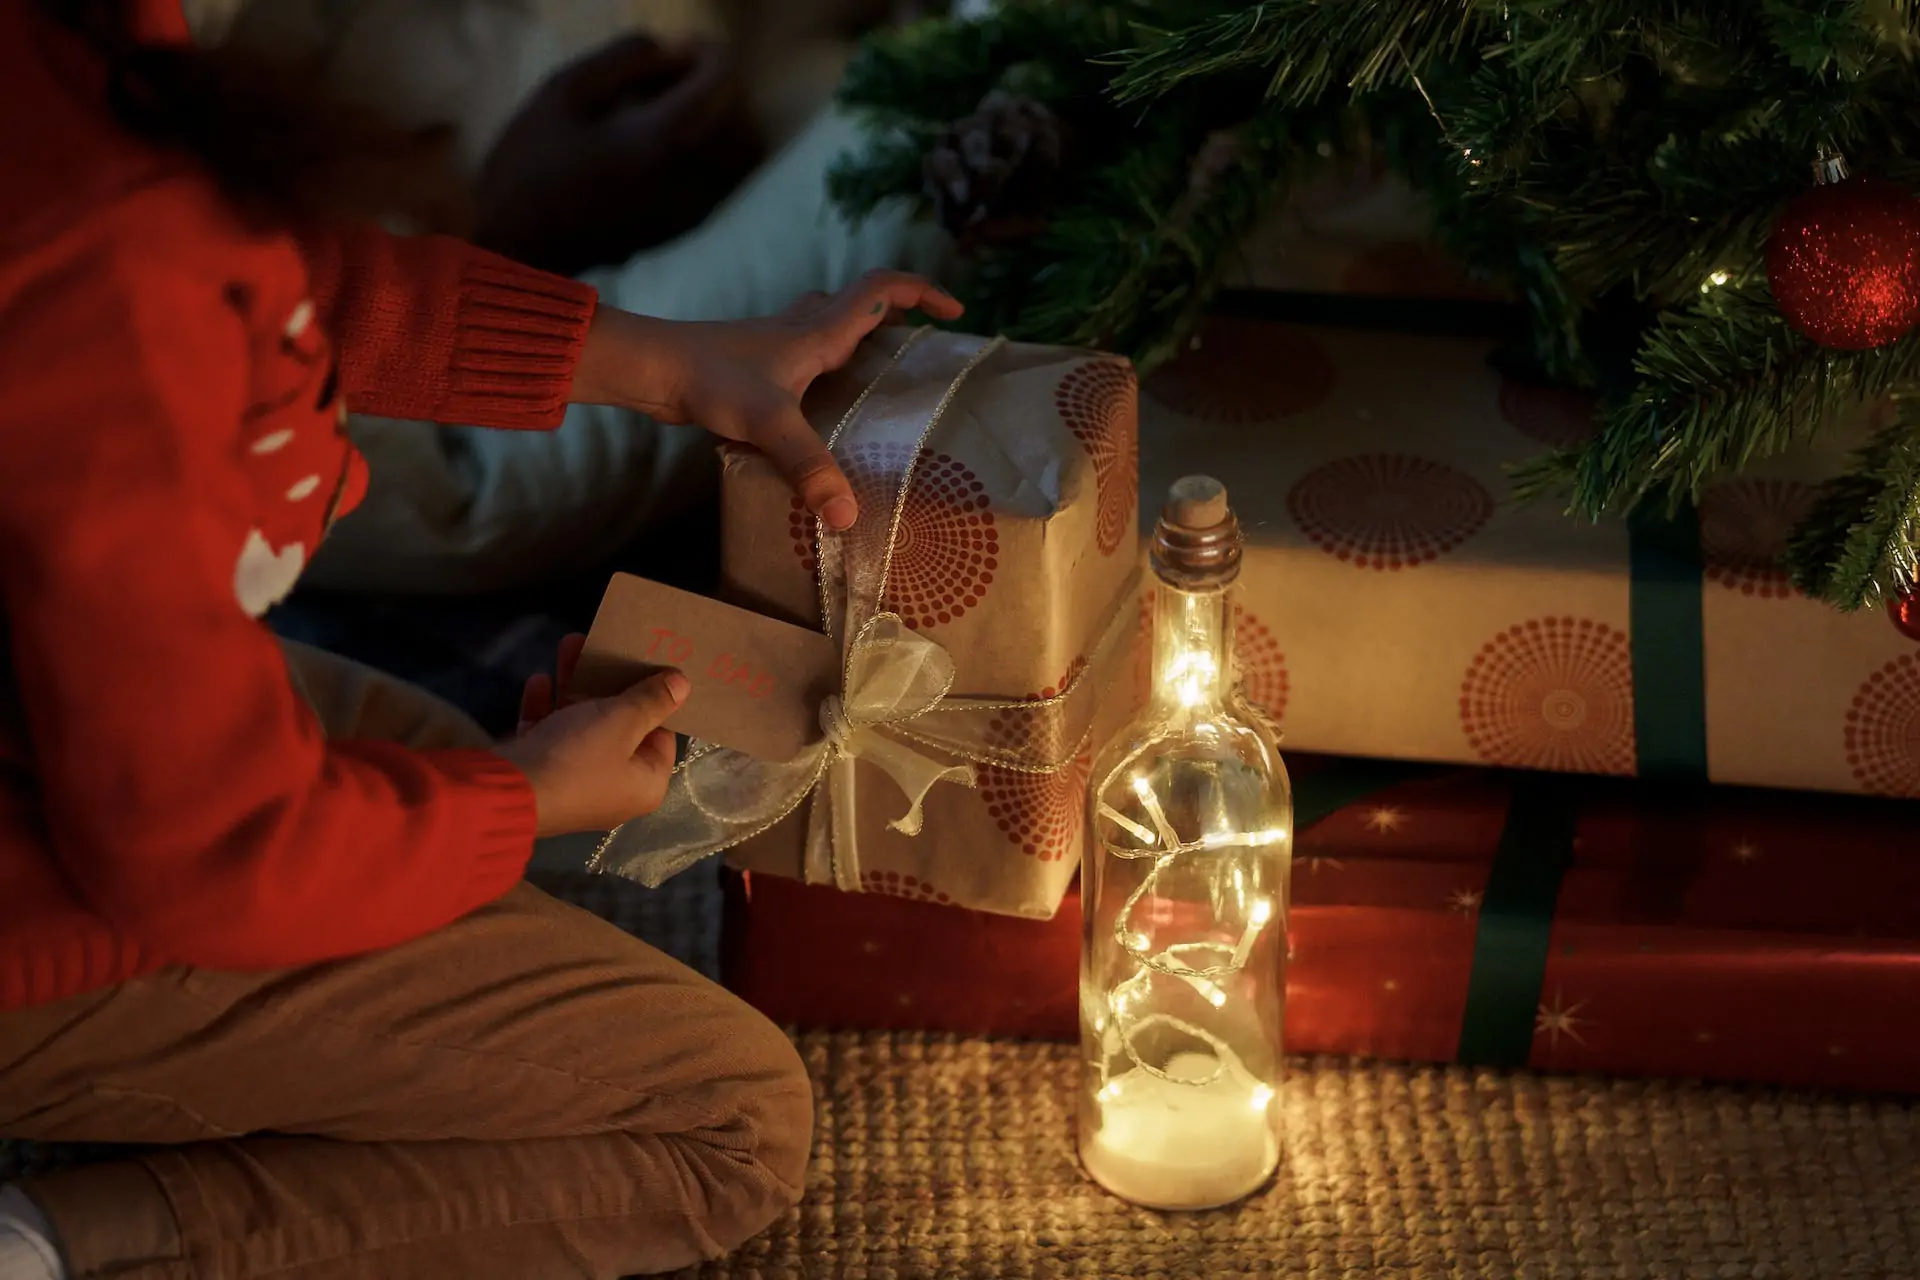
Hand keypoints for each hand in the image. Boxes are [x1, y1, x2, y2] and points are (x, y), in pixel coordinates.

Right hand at [474, 35, 761, 274]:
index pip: (722, 79)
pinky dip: (708, 154)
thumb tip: (668, 48)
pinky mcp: (687, 229)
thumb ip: (624, 58)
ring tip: (669, 114)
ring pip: (739, 152)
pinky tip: (663, 150)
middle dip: (714, 86)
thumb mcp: (564, 90)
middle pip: (740, 114)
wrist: (521, 249)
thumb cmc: (532, 165)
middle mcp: (694, 175)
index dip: (706, 52)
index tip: (677, 48)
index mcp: (665, 136)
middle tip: (670, 78)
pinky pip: (722, 181)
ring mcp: (695, 208)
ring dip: (717, 121)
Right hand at [497, 633, 686, 836]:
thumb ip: (652, 700)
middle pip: (617, 727)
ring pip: (579, 724)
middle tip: (605, 644)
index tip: (648, 665)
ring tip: (570, 643)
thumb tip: (684, 684)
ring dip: (574, 685)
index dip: (655, 700)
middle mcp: (612, 786)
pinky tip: (539, 679)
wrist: (506, 791)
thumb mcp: (623, 722)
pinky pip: (548, 734)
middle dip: (608, 683)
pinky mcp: (539, 773)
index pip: (661, 736)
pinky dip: (545, 707)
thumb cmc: (579, 758)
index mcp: (644, 783)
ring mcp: (572, 780)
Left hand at [571, 272, 965, 527]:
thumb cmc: (710, 379)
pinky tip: (819, 409)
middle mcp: (800, 330)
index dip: (921, 292)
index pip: (881, 290)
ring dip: (856, 340)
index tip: (954, 311)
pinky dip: (822, 370)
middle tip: (917, 351)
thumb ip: (810, 467)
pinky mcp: (753, 367)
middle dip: (894, 319)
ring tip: (877, 380)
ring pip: (827, 327)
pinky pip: (801, 356)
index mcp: (817, 332)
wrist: (651, 368)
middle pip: (858, 305)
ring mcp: (774, 347)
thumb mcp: (769, 424)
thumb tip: (847, 516)